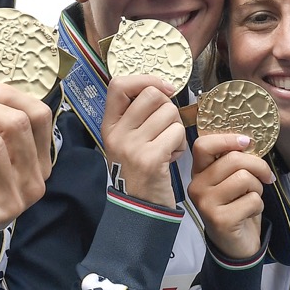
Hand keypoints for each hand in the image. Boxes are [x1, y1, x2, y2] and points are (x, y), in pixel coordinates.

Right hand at [101, 74, 186, 207]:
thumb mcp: (127, 141)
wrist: (138, 210)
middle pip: (151, 95)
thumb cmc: (139, 171)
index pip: (118, 85)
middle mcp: (117, 134)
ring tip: (167, 147)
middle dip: (168, 107)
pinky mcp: (150, 159)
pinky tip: (171, 158)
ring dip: (175, 129)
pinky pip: (176, 133)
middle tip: (166, 128)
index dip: (145, 80)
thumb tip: (160, 88)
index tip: (163, 89)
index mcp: (109, 126)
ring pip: (169, 113)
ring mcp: (131, 146)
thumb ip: (136, 116)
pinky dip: (179, 145)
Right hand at [188, 133, 274, 259]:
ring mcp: (206, 204)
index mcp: (199, 172)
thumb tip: (248, 141)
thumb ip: (233, 162)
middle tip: (265, 177)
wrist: (235, 245)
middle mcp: (196, 186)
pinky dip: (258, 206)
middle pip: (233, 159)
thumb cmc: (236, 207)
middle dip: (258, 166)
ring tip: (252, 198)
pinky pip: (252, 200)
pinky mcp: (220, 219)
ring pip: (244, 178)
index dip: (227, 139)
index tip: (247, 142)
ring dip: (258, 188)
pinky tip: (249, 214)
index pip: (203, 145)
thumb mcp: (231, 180)